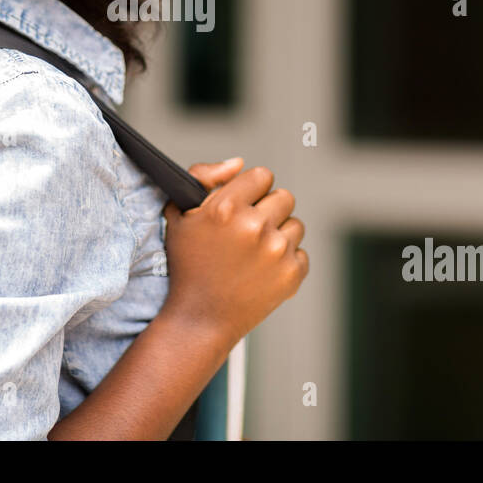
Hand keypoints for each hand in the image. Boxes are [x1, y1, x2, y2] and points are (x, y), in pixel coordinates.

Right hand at [160, 158, 307, 345]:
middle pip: (284, 197)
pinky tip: (263, 271)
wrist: (199, 318)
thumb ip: (203, 176)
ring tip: (256, 253)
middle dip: (268, 210)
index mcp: (226, 207)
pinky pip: (301, 253)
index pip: (262, 176)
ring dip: (279, 235)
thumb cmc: (188, 266)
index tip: (243, 206)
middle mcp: (254, 225)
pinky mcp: (292, 273)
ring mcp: (276, 250)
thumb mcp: (180, 215)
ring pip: (295, 224)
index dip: (252, 190)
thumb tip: (239, 163)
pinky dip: (287, 261)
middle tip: (249, 231)